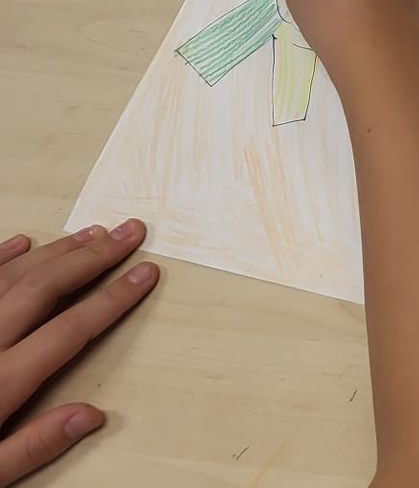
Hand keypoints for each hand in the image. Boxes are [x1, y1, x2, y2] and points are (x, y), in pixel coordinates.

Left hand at [0, 222, 158, 482]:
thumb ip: (32, 446)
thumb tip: (92, 416)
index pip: (69, 331)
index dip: (113, 299)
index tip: (147, 274)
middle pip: (44, 289)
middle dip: (93, 258)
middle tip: (131, 231)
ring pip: (9, 277)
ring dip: (54, 251)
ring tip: (92, 233)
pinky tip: (22, 241)